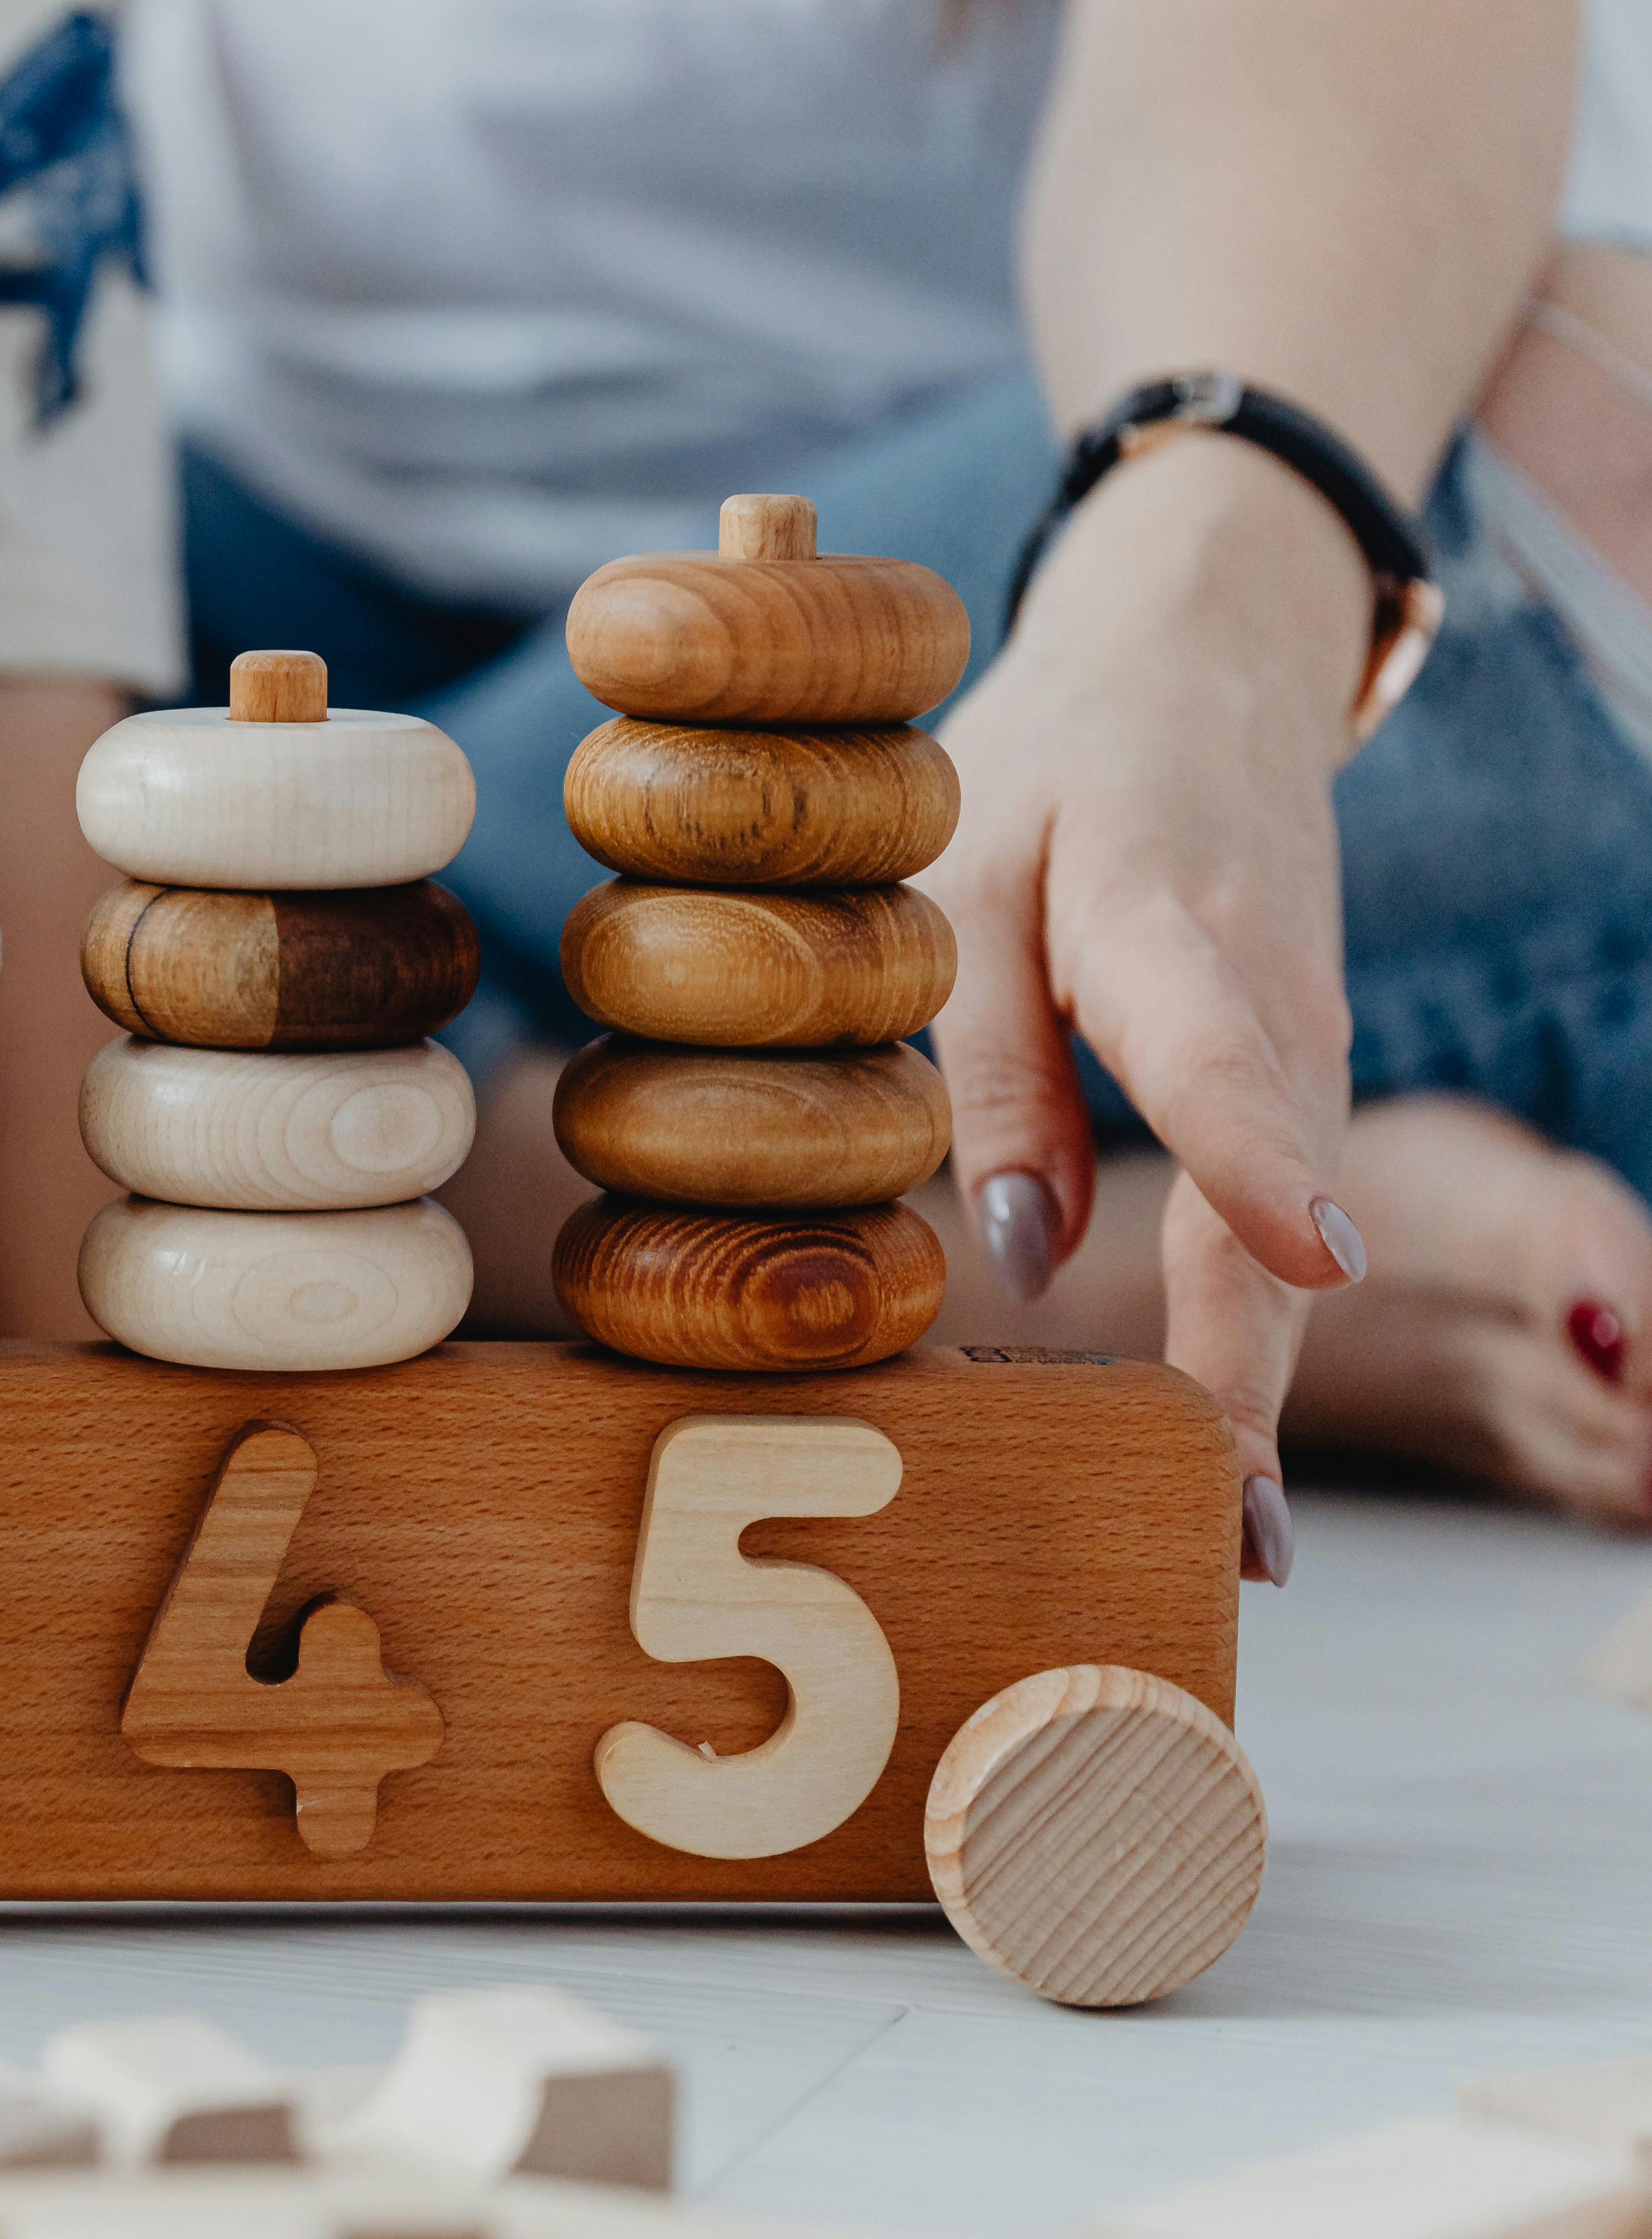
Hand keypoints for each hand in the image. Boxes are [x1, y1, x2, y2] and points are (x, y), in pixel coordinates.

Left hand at [924, 432, 1375, 1578]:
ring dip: (1257, 1384)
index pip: (1223, 1058)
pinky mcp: (1300, 1078)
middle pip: (1271, 1214)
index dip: (1258, 1163)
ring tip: (1229, 1538)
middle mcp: (1276, 1007)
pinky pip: (1279, 1224)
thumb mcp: (966, 877)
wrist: (1201, 664)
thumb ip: (981, 1061)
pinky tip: (1216, 1444)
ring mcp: (1309, 1051)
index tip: (1307, 1264)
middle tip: (1234, 1537)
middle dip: (1253, 1376)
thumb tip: (1011, 1253)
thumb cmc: (1053, 768)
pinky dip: (1252, 1333)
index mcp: (1175, 928)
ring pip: (1289, 1242)